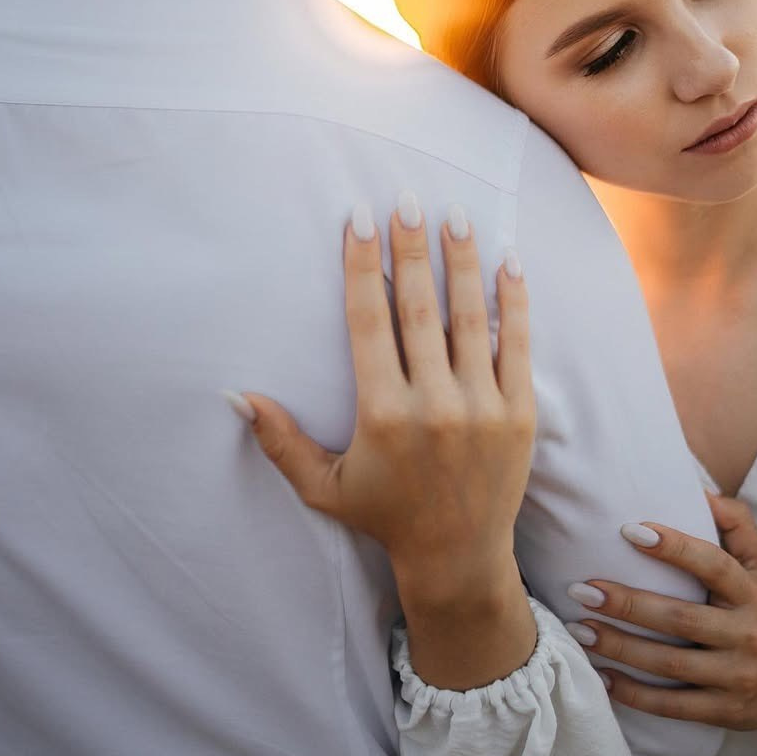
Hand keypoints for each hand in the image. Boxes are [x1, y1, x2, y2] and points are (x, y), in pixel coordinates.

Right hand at [228, 197, 537, 685]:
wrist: (460, 557)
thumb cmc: (384, 515)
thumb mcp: (323, 486)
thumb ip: (280, 440)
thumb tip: (235, 394)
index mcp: (382, 414)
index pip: (368, 321)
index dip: (362, 265)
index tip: (358, 219)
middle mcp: (433, 404)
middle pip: (419, 307)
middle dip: (411, 247)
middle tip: (407, 198)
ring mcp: (482, 406)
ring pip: (469, 317)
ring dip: (462, 260)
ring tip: (456, 214)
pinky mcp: (521, 412)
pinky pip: (518, 343)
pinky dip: (514, 300)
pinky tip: (508, 259)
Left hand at [568, 493, 756, 730]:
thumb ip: (734, 520)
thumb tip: (697, 488)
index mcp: (751, 591)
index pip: (712, 565)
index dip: (673, 547)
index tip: (630, 530)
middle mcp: (746, 634)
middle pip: (680, 619)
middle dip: (627, 604)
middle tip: (582, 588)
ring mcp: (735, 677)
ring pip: (670, 665)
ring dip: (620, 648)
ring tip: (581, 630)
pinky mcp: (724, 712)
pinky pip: (673, 706)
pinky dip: (636, 695)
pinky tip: (603, 678)